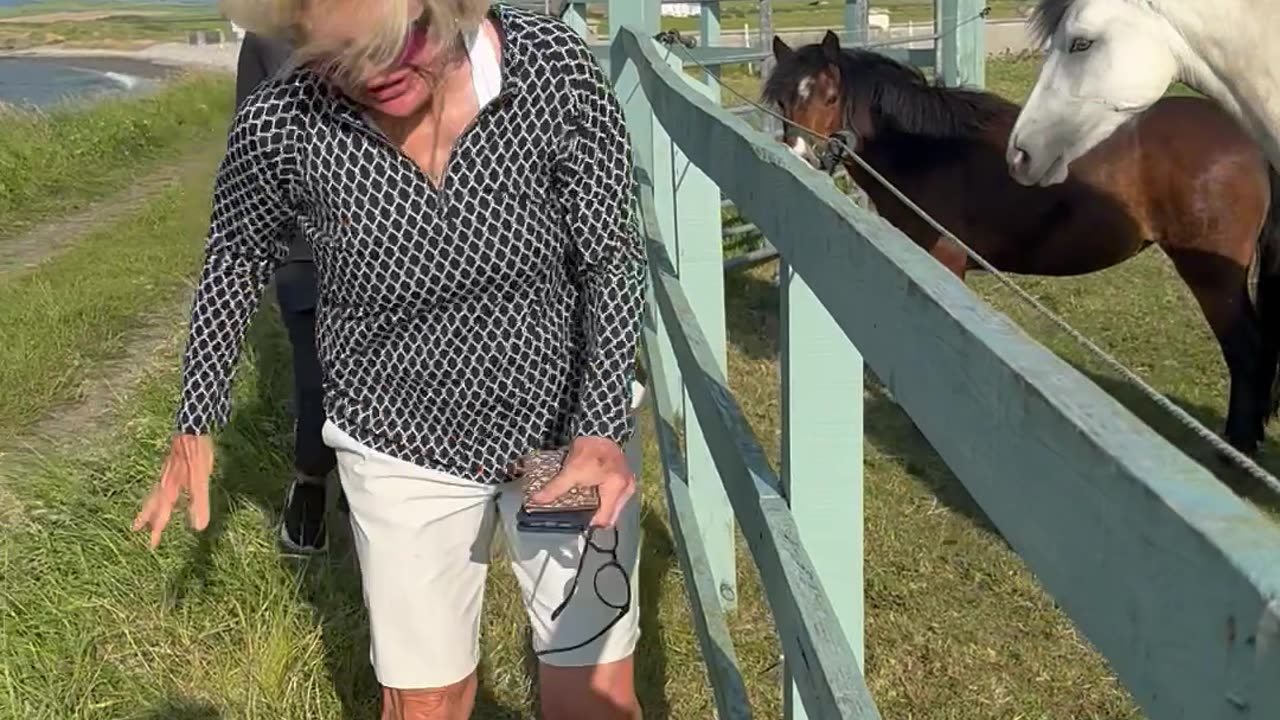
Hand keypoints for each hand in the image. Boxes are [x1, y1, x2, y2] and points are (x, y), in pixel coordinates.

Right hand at [132, 433, 213, 548]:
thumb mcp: (200, 479)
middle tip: (135, 529)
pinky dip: (158, 493)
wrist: (192, 427)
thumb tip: (198, 527)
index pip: (161, 514)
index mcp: (170, 488)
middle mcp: (165, 482)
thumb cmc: (196, 452)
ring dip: (148, 506)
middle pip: (153, 504)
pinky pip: (160, 484)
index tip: (151, 546)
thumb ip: (199, 502)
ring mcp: (167, 472)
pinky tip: (164, 490)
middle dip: (146, 518)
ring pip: (154, 493)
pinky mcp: (172, 464)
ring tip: (143, 514)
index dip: (157, 530)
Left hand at [531, 436, 634, 527]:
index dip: (590, 522)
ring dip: (601, 509)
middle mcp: (626, 489)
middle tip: (580, 514)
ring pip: (614, 509)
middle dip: (595, 517)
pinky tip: (594, 496)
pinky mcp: (626, 480)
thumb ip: (555, 488)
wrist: (599, 431)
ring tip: (586, 505)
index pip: (604, 518)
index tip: (577, 519)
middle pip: (611, 516)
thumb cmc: (588, 450)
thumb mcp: (571, 470)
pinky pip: (616, 499)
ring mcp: (628, 484)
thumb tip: (537, 500)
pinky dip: (605, 501)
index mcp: (616, 488)